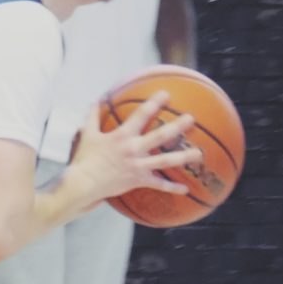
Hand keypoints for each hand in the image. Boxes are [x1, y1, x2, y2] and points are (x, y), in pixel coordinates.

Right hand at [71, 88, 197, 204]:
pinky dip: (172, 188)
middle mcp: (134, 149)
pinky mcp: (138, 180)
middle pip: (160, 136)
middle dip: (177, 126)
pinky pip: (158, 185)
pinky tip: (186, 189)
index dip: (154, 103)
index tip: (166, 94)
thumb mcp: (87, 135)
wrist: (84, 183)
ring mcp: (138, 166)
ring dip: (183, 157)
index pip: (141, 115)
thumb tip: (95, 101)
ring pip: (165, 161)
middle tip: (191, 118)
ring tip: (199, 153)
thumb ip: (93, 117)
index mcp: (123, 135)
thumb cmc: (85, 159)